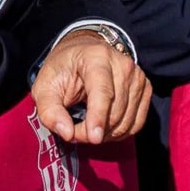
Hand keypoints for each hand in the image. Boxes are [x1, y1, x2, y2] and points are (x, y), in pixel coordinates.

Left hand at [32, 31, 150, 144]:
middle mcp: (123, 65)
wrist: (84, 52)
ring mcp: (138, 77)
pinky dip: (119, 132)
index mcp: (97, 58)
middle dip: (93, 131)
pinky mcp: (145, 89)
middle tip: (74, 131)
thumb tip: (66, 133)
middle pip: (115, 111)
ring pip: (126, 122)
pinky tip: (103, 127)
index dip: (99, 117)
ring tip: (87, 127)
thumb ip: (49, 111)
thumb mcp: (44, 87)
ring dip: (105, 134)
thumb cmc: (64, 69)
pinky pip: (136, 124)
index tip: (94, 138)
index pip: (103, 91)